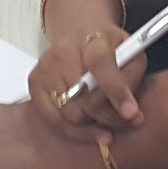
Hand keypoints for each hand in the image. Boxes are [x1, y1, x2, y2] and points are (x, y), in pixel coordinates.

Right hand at [27, 19, 144, 132]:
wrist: (81, 37)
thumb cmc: (110, 50)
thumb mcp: (131, 54)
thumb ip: (132, 80)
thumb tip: (133, 115)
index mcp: (93, 39)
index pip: (101, 63)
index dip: (117, 90)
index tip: (131, 112)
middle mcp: (64, 51)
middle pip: (86, 99)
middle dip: (110, 117)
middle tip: (126, 121)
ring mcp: (46, 67)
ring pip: (71, 115)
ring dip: (93, 125)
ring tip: (106, 119)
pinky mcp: (34, 82)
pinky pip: (54, 121)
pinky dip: (75, 131)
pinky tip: (90, 130)